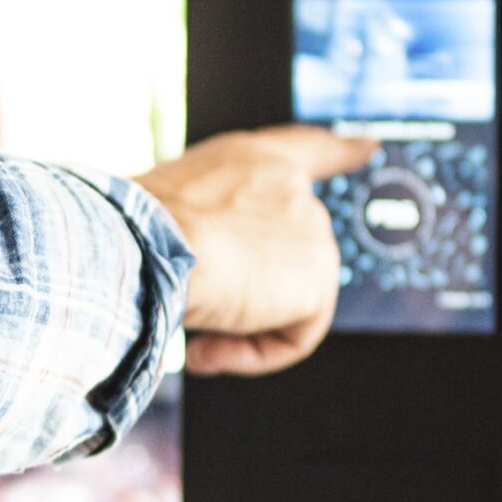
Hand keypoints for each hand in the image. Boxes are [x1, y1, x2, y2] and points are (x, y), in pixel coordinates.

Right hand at [136, 125, 376, 377]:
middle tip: (196, 311)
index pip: (304, 149)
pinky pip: (292, 337)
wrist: (148, 245)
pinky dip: (249, 354)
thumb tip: (205, 284)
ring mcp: (312, 232)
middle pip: (294, 253)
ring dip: (234, 328)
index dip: (337, 150)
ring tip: (192, 332)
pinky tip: (208, 348)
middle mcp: (289, 187)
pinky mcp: (318, 280)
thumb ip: (200, 233)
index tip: (367, 147)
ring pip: (283, 303)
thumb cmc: (134, 232)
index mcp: (249, 159)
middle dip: (247, 295)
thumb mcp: (165, 216)